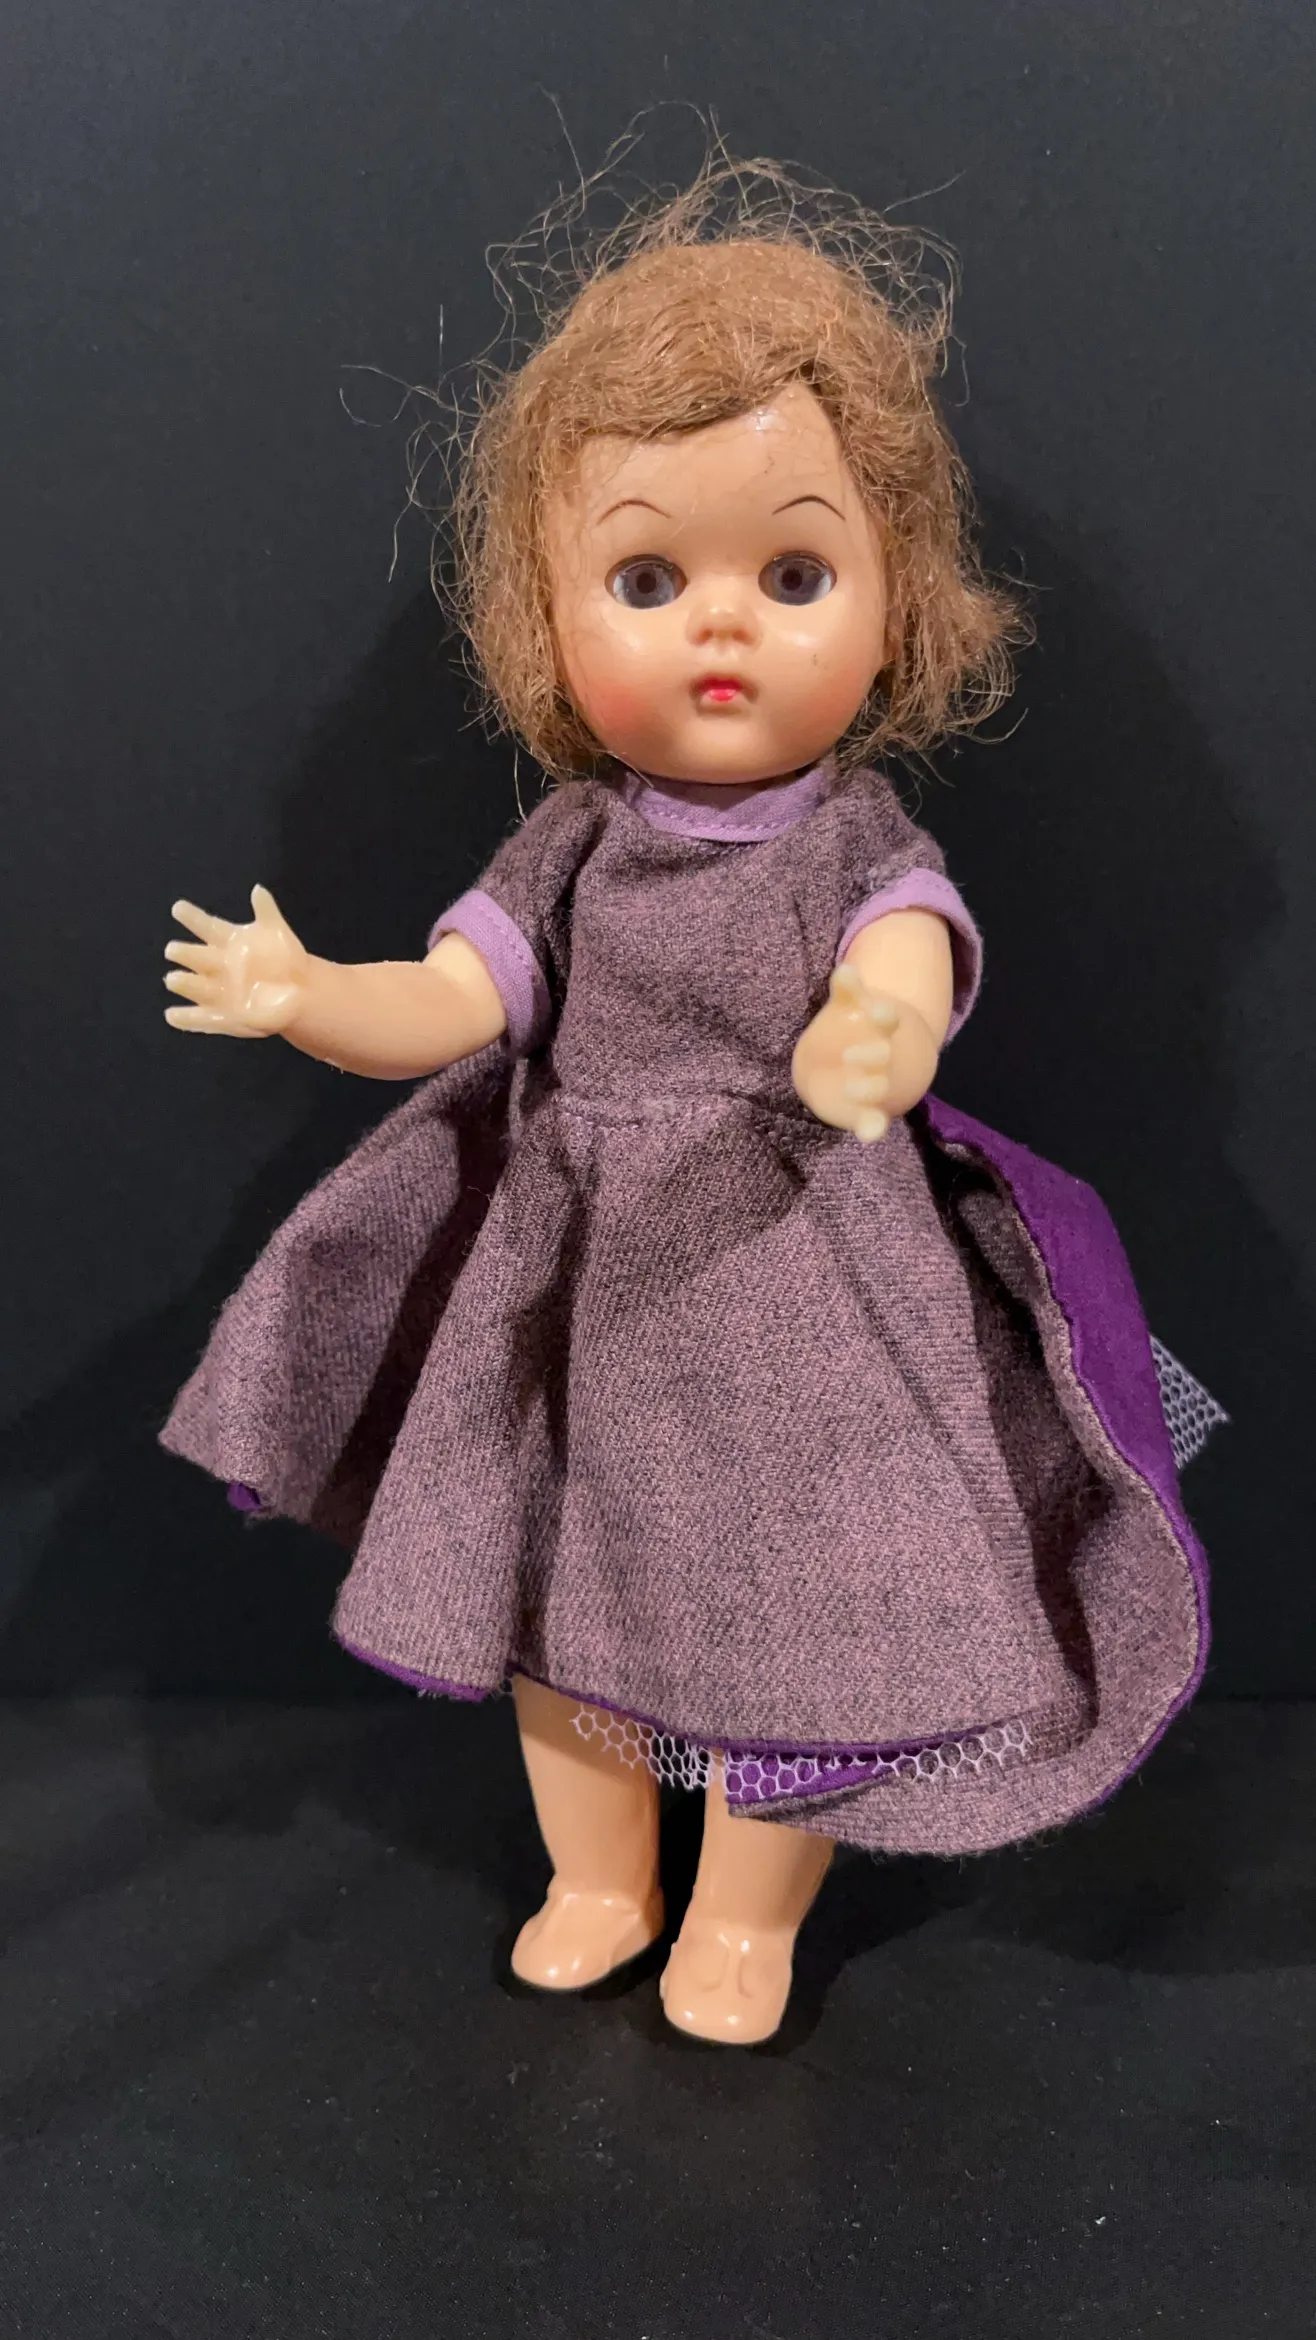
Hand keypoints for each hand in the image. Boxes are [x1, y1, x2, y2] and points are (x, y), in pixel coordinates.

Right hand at [163, 886, 310, 1037]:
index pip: (206, 926)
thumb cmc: (283, 958)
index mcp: (227, 942)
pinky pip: (200, 1017)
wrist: (297, 991)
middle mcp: (216, 965)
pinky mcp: (222, 1015)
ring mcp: (218, 991)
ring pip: (195, 986)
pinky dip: (186, 1018)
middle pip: (196, 957)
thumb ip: (266, 911)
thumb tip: (257, 889)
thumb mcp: (277, 931)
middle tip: (173, 949)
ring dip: (184, 984)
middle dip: (185, 954)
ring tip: (173, 979)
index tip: (178, 907)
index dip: (192, 917)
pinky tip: (171, 1016)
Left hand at [791, 963, 901, 1142]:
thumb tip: (844, 970)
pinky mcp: (867, 1109)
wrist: (857, 1063)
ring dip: (870, 1089)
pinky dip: (873, 1128)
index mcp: (879, 1026)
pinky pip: (874, 1120)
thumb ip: (846, 990)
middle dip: (873, 1055)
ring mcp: (875, 1083)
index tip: (874, 1012)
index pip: (885, 1017)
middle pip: (882, 1055)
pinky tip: (868, 1137)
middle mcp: (881, 1056)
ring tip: (852, 1089)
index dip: (881, 1014)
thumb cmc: (851, 1027)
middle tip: (851, 1056)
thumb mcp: (848, 1005)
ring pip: (879, 1087)